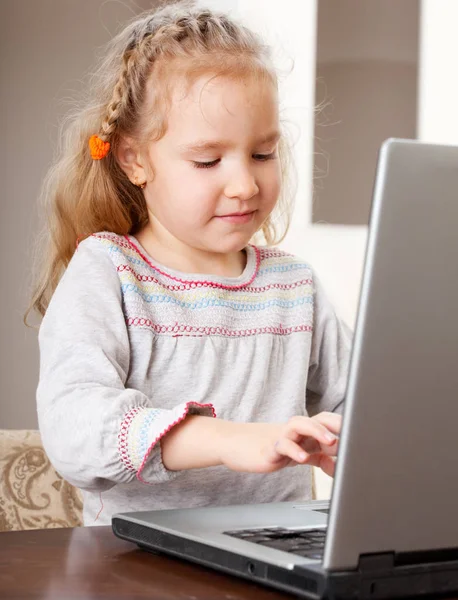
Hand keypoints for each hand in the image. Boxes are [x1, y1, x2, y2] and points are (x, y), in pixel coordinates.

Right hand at [220, 412, 340, 476]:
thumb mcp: (298, 454)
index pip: (327, 421)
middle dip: (336, 425)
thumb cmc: (268, 448)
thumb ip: (318, 457)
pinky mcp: (268, 448)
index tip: (361, 434)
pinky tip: (303, 458)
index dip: (344, 426)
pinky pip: (282, 446)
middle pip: (318, 418)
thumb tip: (339, 465)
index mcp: (304, 431)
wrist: (235, 445)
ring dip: (318, 431)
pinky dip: (294, 450)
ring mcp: (282, 437)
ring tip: (331, 442)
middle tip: (352, 434)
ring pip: (301, 425)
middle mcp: (295, 430)